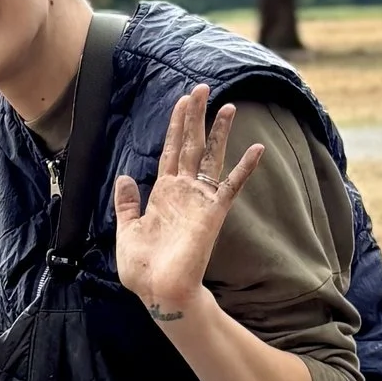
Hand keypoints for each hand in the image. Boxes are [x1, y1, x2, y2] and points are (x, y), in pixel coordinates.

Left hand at [112, 84, 263, 324]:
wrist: (159, 292)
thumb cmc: (144, 268)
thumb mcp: (127, 230)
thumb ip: (127, 203)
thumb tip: (125, 176)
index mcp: (163, 194)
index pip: (171, 151)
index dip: (176, 126)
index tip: (182, 101)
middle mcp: (183, 192)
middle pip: (191, 146)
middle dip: (196, 117)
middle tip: (201, 88)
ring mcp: (199, 201)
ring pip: (211, 158)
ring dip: (219, 132)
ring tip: (228, 106)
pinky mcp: (212, 214)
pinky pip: (231, 186)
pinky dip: (244, 167)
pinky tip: (256, 148)